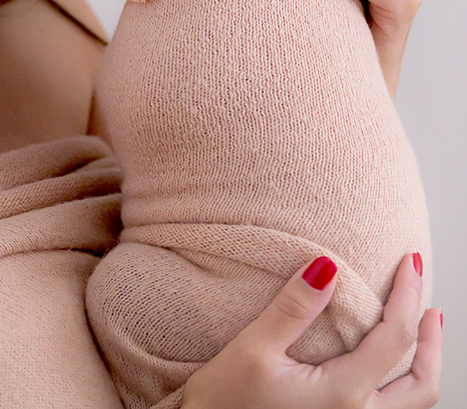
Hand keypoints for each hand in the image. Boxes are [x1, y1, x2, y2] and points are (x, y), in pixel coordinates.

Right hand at [181, 254, 441, 408]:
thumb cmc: (224, 402)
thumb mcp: (253, 348)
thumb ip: (294, 308)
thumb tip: (327, 266)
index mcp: (342, 394)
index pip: (394, 337)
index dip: (407, 294)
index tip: (408, 261)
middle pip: (422, 382)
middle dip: (430, 338)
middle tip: (428, 301)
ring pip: (414, 405)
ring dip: (425, 366)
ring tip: (421, 333)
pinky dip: (405, 386)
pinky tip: (387, 368)